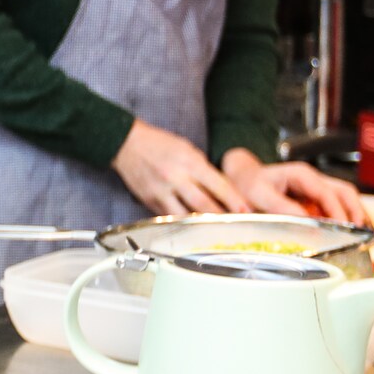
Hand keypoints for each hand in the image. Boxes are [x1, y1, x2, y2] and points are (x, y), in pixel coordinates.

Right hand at [112, 119, 249, 215]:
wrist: (126, 142)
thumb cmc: (160, 144)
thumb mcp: (188, 150)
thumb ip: (204, 170)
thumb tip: (223, 191)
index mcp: (189, 162)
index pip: (218, 186)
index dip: (235, 201)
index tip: (247, 212)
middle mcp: (175, 177)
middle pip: (204, 205)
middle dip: (222, 217)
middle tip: (236, 226)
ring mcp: (161, 191)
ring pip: (186, 216)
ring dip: (202, 225)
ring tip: (215, 231)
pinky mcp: (150, 201)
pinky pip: (170, 217)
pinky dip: (183, 223)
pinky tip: (192, 227)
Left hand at [221, 151, 369, 224]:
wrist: (243, 180)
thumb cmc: (249, 184)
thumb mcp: (260, 194)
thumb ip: (282, 206)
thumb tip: (306, 220)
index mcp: (301, 175)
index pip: (327, 193)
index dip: (338, 211)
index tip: (344, 227)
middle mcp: (313, 179)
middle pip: (345, 192)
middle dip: (356, 211)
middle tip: (363, 232)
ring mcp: (316, 189)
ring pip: (345, 199)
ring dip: (356, 215)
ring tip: (364, 235)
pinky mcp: (316, 200)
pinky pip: (337, 207)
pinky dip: (346, 218)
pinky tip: (351, 233)